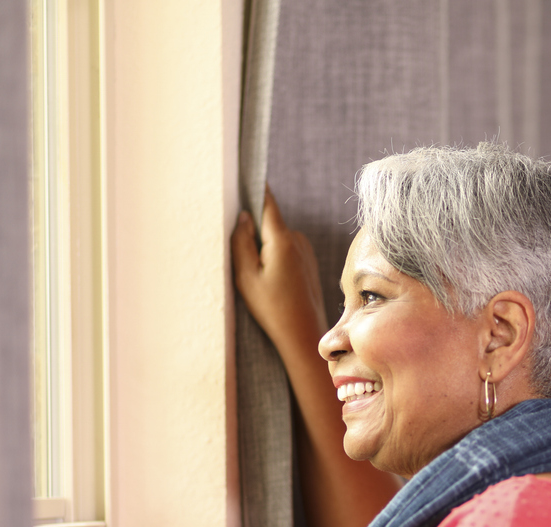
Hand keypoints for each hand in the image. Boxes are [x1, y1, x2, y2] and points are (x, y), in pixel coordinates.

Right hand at [232, 186, 328, 348]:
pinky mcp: (309, 261)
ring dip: (265, 250)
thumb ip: (241, 241)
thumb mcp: (246, 276)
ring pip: (277, 239)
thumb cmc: (272, 308)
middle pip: (269, 223)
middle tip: (245, 261)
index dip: (255, 187)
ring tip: (261, 279)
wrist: (303, 334)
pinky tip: (274, 284)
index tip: (245, 169)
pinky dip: (276, 259)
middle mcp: (298, 240)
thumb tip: (244, 216)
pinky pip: (287, 251)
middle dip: (255, 233)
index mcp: (281, 239)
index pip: (267, 202)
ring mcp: (306, 250)